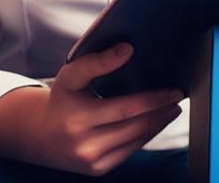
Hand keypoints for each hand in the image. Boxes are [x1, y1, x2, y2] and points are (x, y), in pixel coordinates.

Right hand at [0, 43, 183, 175]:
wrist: (41, 135)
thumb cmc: (61, 99)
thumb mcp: (71, 75)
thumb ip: (97, 61)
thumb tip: (128, 49)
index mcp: (78, 118)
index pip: (126, 109)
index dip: (154, 99)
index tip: (174, 90)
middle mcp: (85, 144)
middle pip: (136, 126)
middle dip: (162, 111)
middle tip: (178, 96)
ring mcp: (92, 161)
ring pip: (137, 140)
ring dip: (158, 123)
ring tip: (171, 108)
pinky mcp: (98, 169)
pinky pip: (130, 150)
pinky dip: (145, 135)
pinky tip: (154, 122)